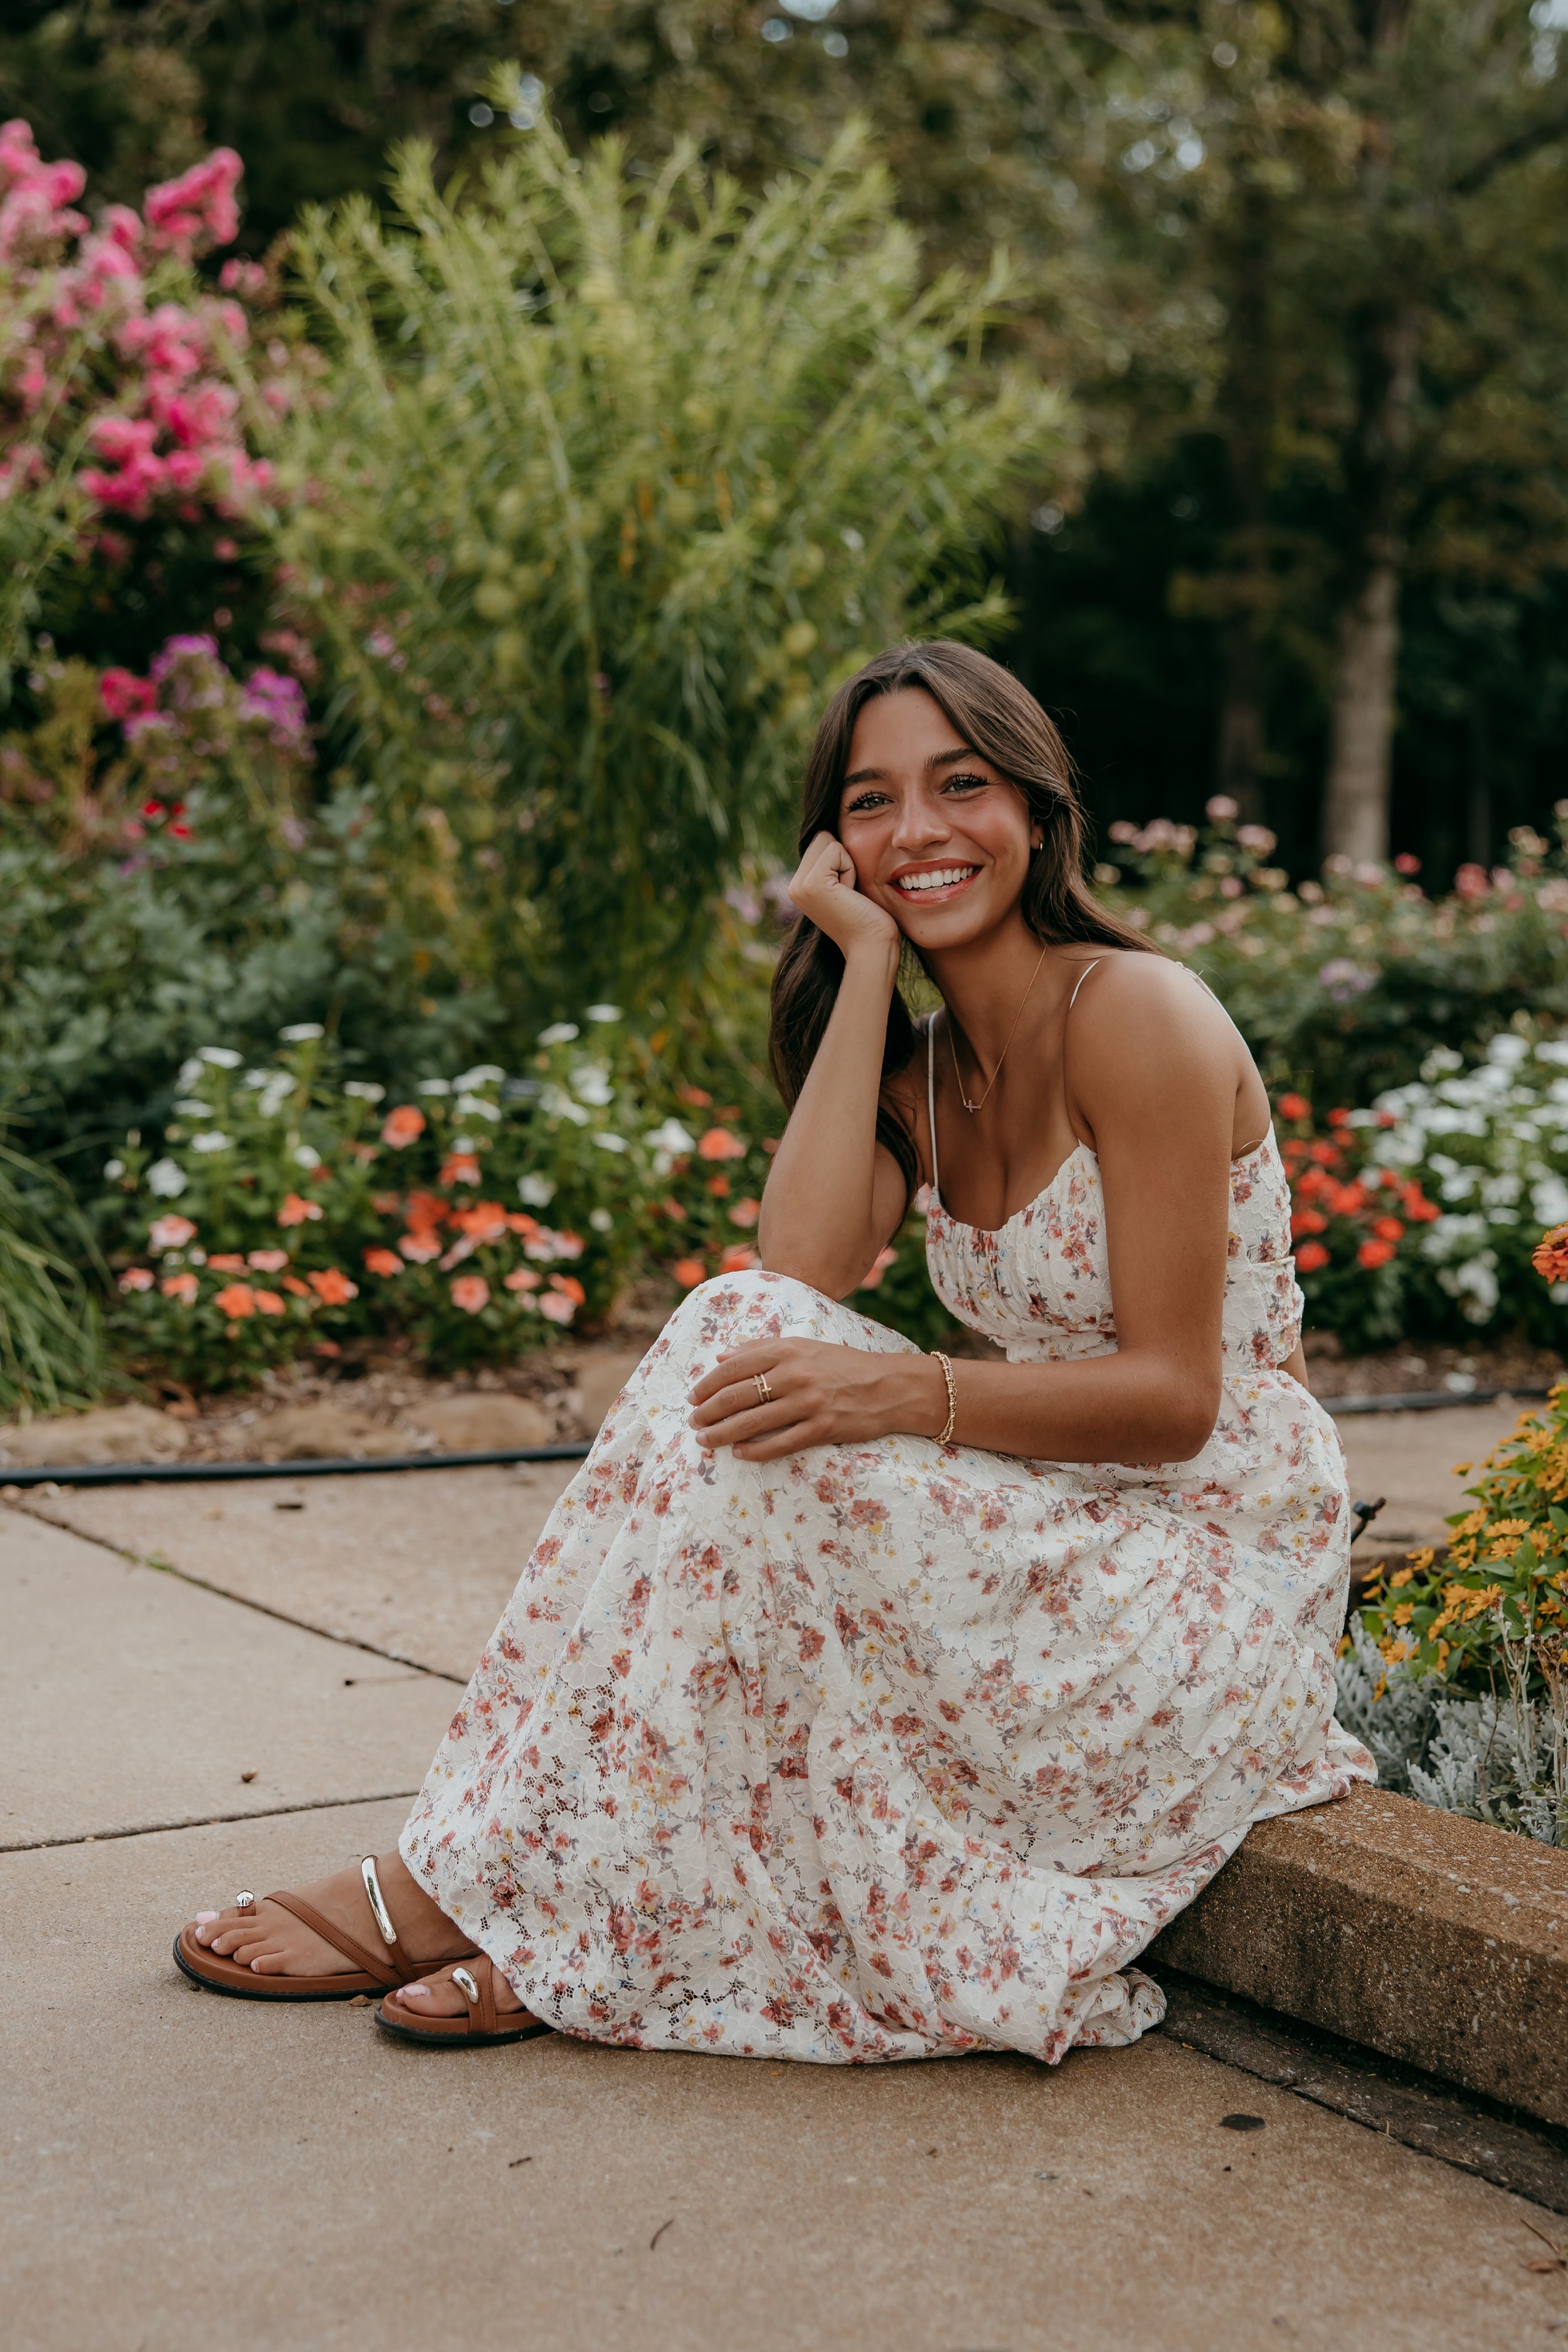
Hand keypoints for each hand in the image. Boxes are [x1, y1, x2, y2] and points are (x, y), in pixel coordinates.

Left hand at [688, 1337, 945, 1461]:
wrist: (890, 1386)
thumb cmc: (843, 1365)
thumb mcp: (804, 1346)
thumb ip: (762, 1348)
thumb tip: (721, 1355)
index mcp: (788, 1349)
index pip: (733, 1366)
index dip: (707, 1384)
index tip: (693, 1396)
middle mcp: (795, 1374)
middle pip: (736, 1395)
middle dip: (707, 1411)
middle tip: (693, 1422)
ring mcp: (808, 1402)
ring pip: (752, 1422)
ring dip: (722, 1433)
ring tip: (705, 1440)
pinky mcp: (822, 1428)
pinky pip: (780, 1443)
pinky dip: (755, 1450)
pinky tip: (739, 1453)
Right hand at [788, 830, 900, 961]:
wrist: (871, 947)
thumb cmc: (868, 919)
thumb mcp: (844, 886)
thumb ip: (833, 865)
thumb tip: (835, 833)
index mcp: (799, 886)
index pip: (820, 842)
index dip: (842, 859)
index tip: (847, 891)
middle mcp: (794, 886)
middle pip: (822, 837)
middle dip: (843, 858)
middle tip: (848, 892)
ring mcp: (799, 885)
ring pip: (827, 840)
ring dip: (847, 863)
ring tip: (849, 893)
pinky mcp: (812, 883)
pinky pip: (836, 850)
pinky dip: (850, 868)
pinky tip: (850, 894)